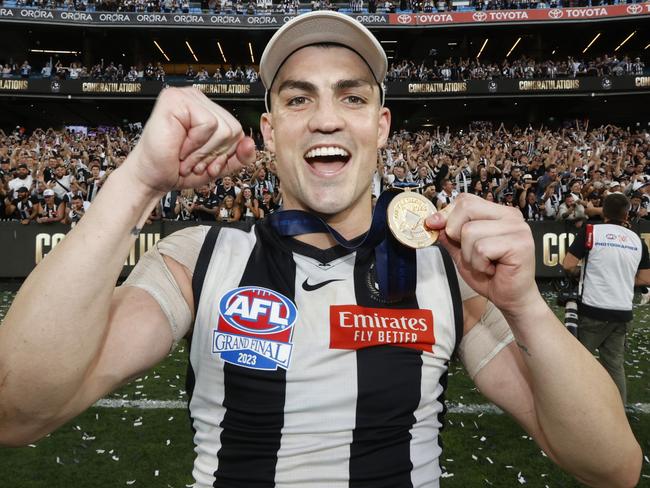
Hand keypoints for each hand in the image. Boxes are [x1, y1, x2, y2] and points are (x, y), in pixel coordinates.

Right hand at [126, 87, 255, 192]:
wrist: (152, 178)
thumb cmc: (178, 169)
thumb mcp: (217, 166)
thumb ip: (238, 157)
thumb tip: (250, 143)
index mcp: (207, 110)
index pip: (237, 130)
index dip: (224, 153)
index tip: (205, 163)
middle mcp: (197, 100)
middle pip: (233, 129)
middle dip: (214, 154)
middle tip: (193, 161)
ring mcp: (186, 97)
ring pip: (223, 128)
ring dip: (203, 152)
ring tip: (186, 156)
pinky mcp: (176, 99)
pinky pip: (208, 124)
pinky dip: (195, 143)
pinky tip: (180, 147)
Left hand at [425, 193, 540, 317]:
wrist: (510, 298)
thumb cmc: (490, 275)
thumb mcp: (461, 251)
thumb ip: (449, 234)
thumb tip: (432, 221)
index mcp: (497, 213)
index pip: (465, 200)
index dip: (447, 214)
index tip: (435, 226)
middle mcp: (510, 216)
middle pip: (466, 208)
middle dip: (456, 234)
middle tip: (471, 253)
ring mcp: (517, 228)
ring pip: (470, 231)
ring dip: (469, 255)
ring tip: (484, 264)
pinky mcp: (519, 244)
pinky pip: (481, 248)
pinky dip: (479, 264)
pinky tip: (492, 269)